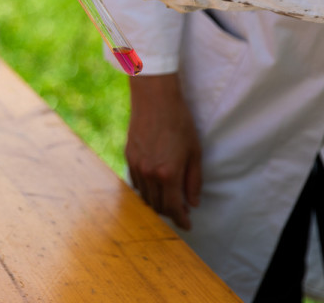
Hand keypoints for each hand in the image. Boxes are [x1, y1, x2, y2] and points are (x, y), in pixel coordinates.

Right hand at [125, 73, 201, 229]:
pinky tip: (154, 186)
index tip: (187, 225)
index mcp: (168, 173)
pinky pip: (135, 183)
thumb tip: (193, 202)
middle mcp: (149, 173)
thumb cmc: (179, 122)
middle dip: (170, 212)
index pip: (173, 207)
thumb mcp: (195, 151)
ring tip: (168, 200)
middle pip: (157, 205)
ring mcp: (136, 166)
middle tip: (181, 211)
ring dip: (157, 203)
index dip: (181, 219)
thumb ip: (194, 180)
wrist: (155, 99)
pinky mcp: (128, 157)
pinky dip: (145, 190)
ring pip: (145, 196)